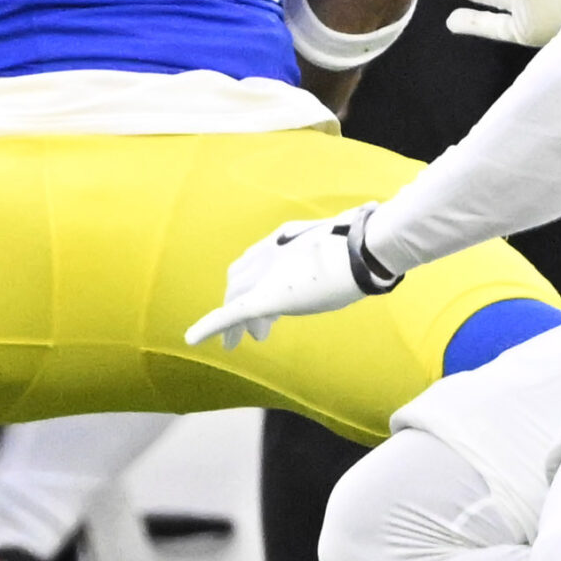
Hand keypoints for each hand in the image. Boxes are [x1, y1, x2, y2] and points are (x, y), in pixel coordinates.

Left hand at [184, 204, 400, 349]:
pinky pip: (229, 314)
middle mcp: (269, 252)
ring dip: (232, 323)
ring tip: (233, 345)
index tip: (265, 306)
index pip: (256, 260)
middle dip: (239, 304)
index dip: (254, 282)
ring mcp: (266, 273)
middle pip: (239, 280)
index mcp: (285, 239)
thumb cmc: (367, 242)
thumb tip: (367, 216)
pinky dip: (209, 326)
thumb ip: (343, 239)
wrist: (365, 250)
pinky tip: (193, 340)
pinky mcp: (265, 297)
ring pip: (235, 299)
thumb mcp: (349, 239)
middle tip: (250, 333)